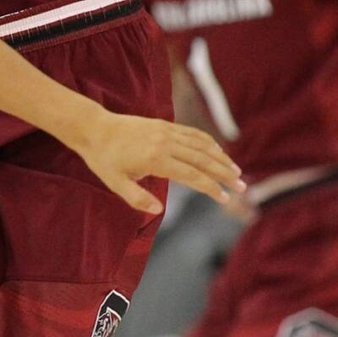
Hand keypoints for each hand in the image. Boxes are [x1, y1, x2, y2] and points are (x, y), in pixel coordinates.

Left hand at [75, 110, 241, 215]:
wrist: (94, 128)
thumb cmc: (103, 159)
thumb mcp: (115, 184)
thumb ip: (137, 198)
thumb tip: (158, 211)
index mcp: (156, 160)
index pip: (192, 176)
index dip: (211, 188)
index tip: (225, 199)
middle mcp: (166, 143)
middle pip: (204, 160)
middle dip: (225, 174)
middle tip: (243, 186)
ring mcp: (167, 131)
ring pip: (202, 145)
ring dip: (221, 158)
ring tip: (236, 171)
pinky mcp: (165, 125)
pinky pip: (193, 133)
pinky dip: (209, 143)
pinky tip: (217, 152)